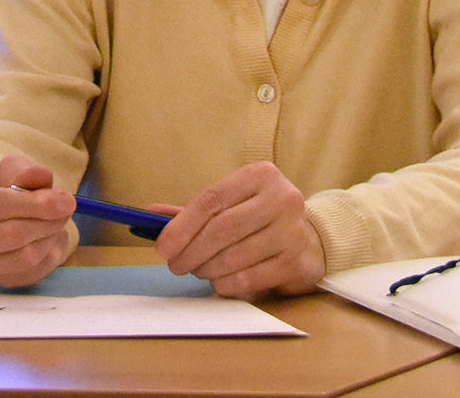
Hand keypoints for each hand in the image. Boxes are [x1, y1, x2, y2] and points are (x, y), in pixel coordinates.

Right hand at [0, 154, 76, 286]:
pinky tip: (49, 238)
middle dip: (47, 221)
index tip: (67, 200)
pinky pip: (33, 274)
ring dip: (50, 238)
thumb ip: (24, 170)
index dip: (36, 204)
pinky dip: (49, 254)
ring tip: (56, 222)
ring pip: (25, 258)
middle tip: (66, 208)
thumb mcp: (8, 170)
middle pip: (12, 235)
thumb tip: (42, 177)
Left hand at [155, 161, 325, 298]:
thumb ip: (192, 210)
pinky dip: (226, 284)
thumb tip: (149, 213)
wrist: (309, 239)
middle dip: (191, 251)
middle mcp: (282, 198)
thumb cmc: (258, 219)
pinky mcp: (298, 261)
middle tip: (175, 265)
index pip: (212, 199)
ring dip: (206, 269)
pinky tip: (218, 282)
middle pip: (222, 228)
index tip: (162, 247)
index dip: (181, 226)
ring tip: (197, 271)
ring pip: (235, 255)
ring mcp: (293, 231)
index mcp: (260, 175)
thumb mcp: (231, 205)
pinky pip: (250, 278)